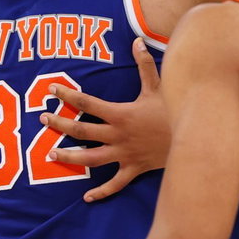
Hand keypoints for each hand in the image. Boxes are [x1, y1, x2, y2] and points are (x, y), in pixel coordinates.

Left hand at [40, 37, 165, 202]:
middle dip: (59, 125)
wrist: (196, 140)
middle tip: (42, 119)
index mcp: (120, 114)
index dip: (67, 95)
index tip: (51, 89)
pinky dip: (101, 192)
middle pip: (81, 130)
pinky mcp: (133, 169)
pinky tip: (87, 198)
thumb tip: (137, 40)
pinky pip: (114, 184)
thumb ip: (145, 65)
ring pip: (90, 159)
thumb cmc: (176, 112)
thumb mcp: (160, 87)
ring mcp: (123, 155)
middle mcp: (117, 136)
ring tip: (50, 155)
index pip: (87, 103)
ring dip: (69, 157)